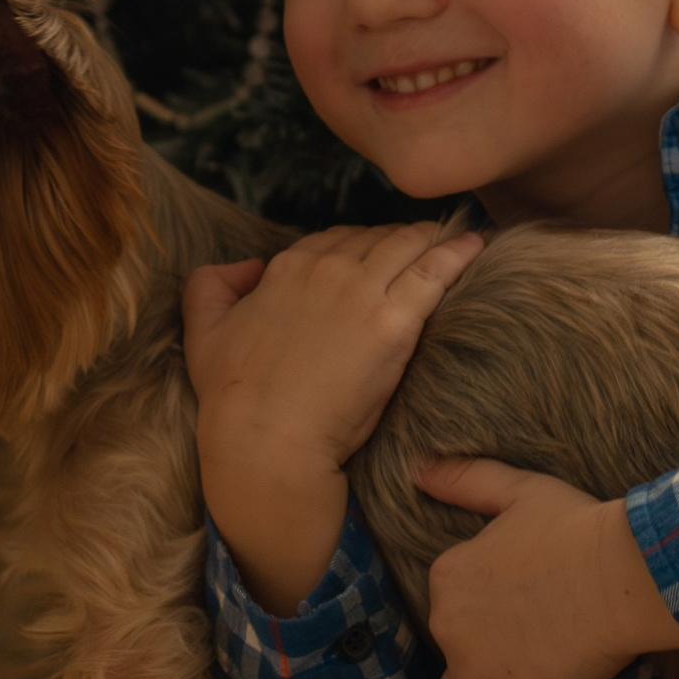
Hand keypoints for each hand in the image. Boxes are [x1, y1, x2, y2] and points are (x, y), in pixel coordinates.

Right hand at [184, 223, 481, 614]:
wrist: (266, 440)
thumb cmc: (233, 398)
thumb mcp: (202, 332)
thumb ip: (210, 286)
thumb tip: (245, 267)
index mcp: (286, 268)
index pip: (333, 240)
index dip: (358, 246)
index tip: (377, 253)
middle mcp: (326, 269)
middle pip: (374, 238)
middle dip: (399, 239)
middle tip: (424, 244)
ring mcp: (362, 292)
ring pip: (408, 246)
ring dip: (432, 239)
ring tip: (455, 238)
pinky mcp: (394, 322)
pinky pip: (435, 272)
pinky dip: (457, 254)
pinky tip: (476, 246)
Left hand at [417, 457, 678, 678]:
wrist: (617, 576)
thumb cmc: (575, 528)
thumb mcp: (517, 491)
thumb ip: (465, 481)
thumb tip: (416, 467)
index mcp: (448, 575)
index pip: (448, 605)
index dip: (478, 613)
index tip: (507, 618)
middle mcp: (448, 624)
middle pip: (450, 654)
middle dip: (476, 658)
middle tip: (516, 657)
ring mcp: (473, 668)